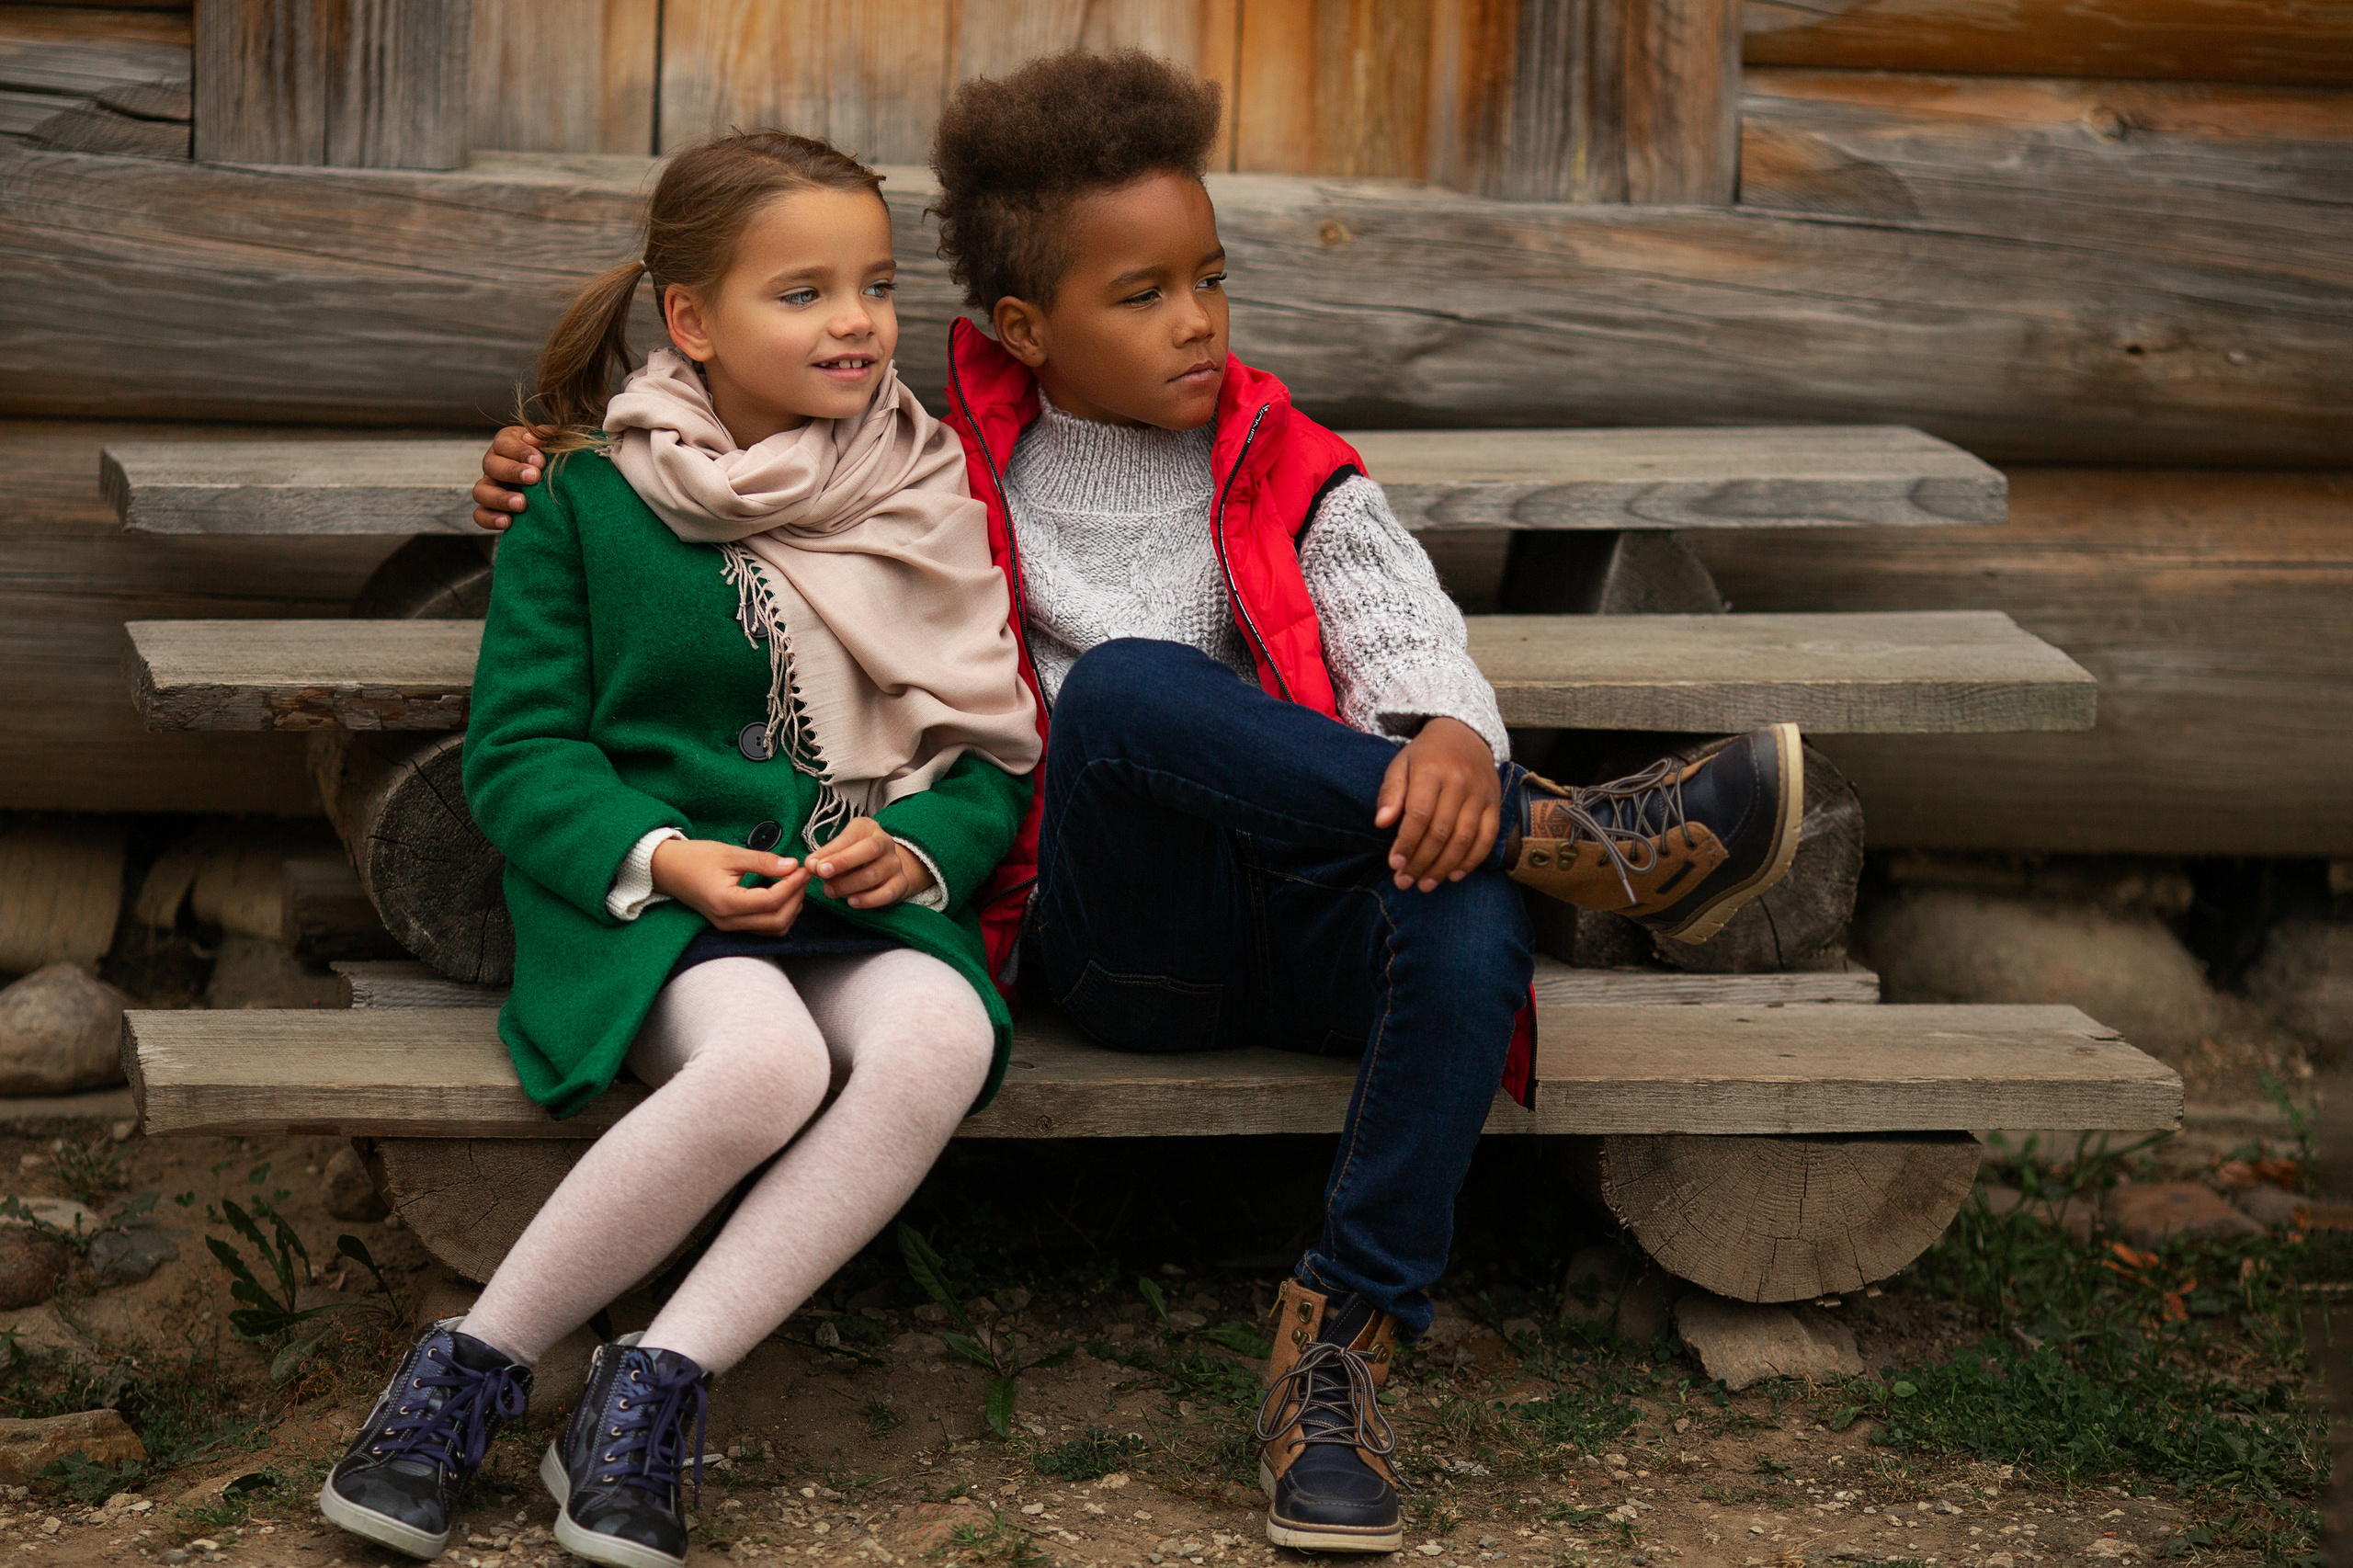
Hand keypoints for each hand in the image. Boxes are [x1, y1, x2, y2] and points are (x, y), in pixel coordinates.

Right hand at [471, 424, 549, 531]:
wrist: (562, 484)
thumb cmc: (556, 457)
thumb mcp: (554, 443)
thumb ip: (546, 437)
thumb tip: (532, 438)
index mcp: (507, 443)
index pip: (503, 443)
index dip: (520, 451)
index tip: (540, 461)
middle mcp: (494, 463)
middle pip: (490, 465)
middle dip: (512, 472)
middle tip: (534, 478)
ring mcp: (489, 487)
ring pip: (480, 491)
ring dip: (500, 498)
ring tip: (522, 504)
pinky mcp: (490, 509)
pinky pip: (480, 515)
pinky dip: (490, 519)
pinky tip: (508, 522)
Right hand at [650, 838, 807, 932]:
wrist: (666, 869)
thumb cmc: (695, 858)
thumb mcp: (730, 854)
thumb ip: (763, 862)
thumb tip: (792, 865)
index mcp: (727, 903)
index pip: (772, 901)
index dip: (793, 885)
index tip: (803, 868)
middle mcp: (729, 921)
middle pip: (777, 921)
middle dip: (796, 899)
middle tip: (803, 875)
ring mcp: (729, 926)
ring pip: (773, 929)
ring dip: (790, 909)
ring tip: (795, 883)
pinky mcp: (731, 925)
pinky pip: (763, 927)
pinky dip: (779, 913)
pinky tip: (782, 893)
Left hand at [812, 817, 933, 909]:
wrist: (886, 867)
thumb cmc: (856, 854)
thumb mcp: (841, 847)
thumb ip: (827, 855)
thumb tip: (811, 865)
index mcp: (868, 829)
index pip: (851, 837)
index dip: (832, 851)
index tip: (812, 864)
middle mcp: (886, 843)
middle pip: (869, 850)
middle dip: (842, 863)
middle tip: (822, 875)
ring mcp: (895, 864)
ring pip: (874, 875)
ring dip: (848, 885)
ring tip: (830, 891)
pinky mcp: (901, 884)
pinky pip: (887, 893)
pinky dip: (868, 900)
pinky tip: (851, 902)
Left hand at [1374, 717, 1501, 892]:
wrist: (1464, 735)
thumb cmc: (1425, 756)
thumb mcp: (1401, 765)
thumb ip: (1390, 793)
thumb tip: (1381, 823)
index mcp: (1432, 771)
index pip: (1419, 814)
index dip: (1406, 842)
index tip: (1394, 864)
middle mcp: (1460, 782)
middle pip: (1441, 831)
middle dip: (1421, 861)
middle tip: (1405, 882)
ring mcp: (1480, 794)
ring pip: (1464, 838)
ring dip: (1444, 866)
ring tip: (1426, 884)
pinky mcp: (1494, 803)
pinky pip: (1487, 837)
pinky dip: (1472, 860)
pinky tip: (1453, 875)